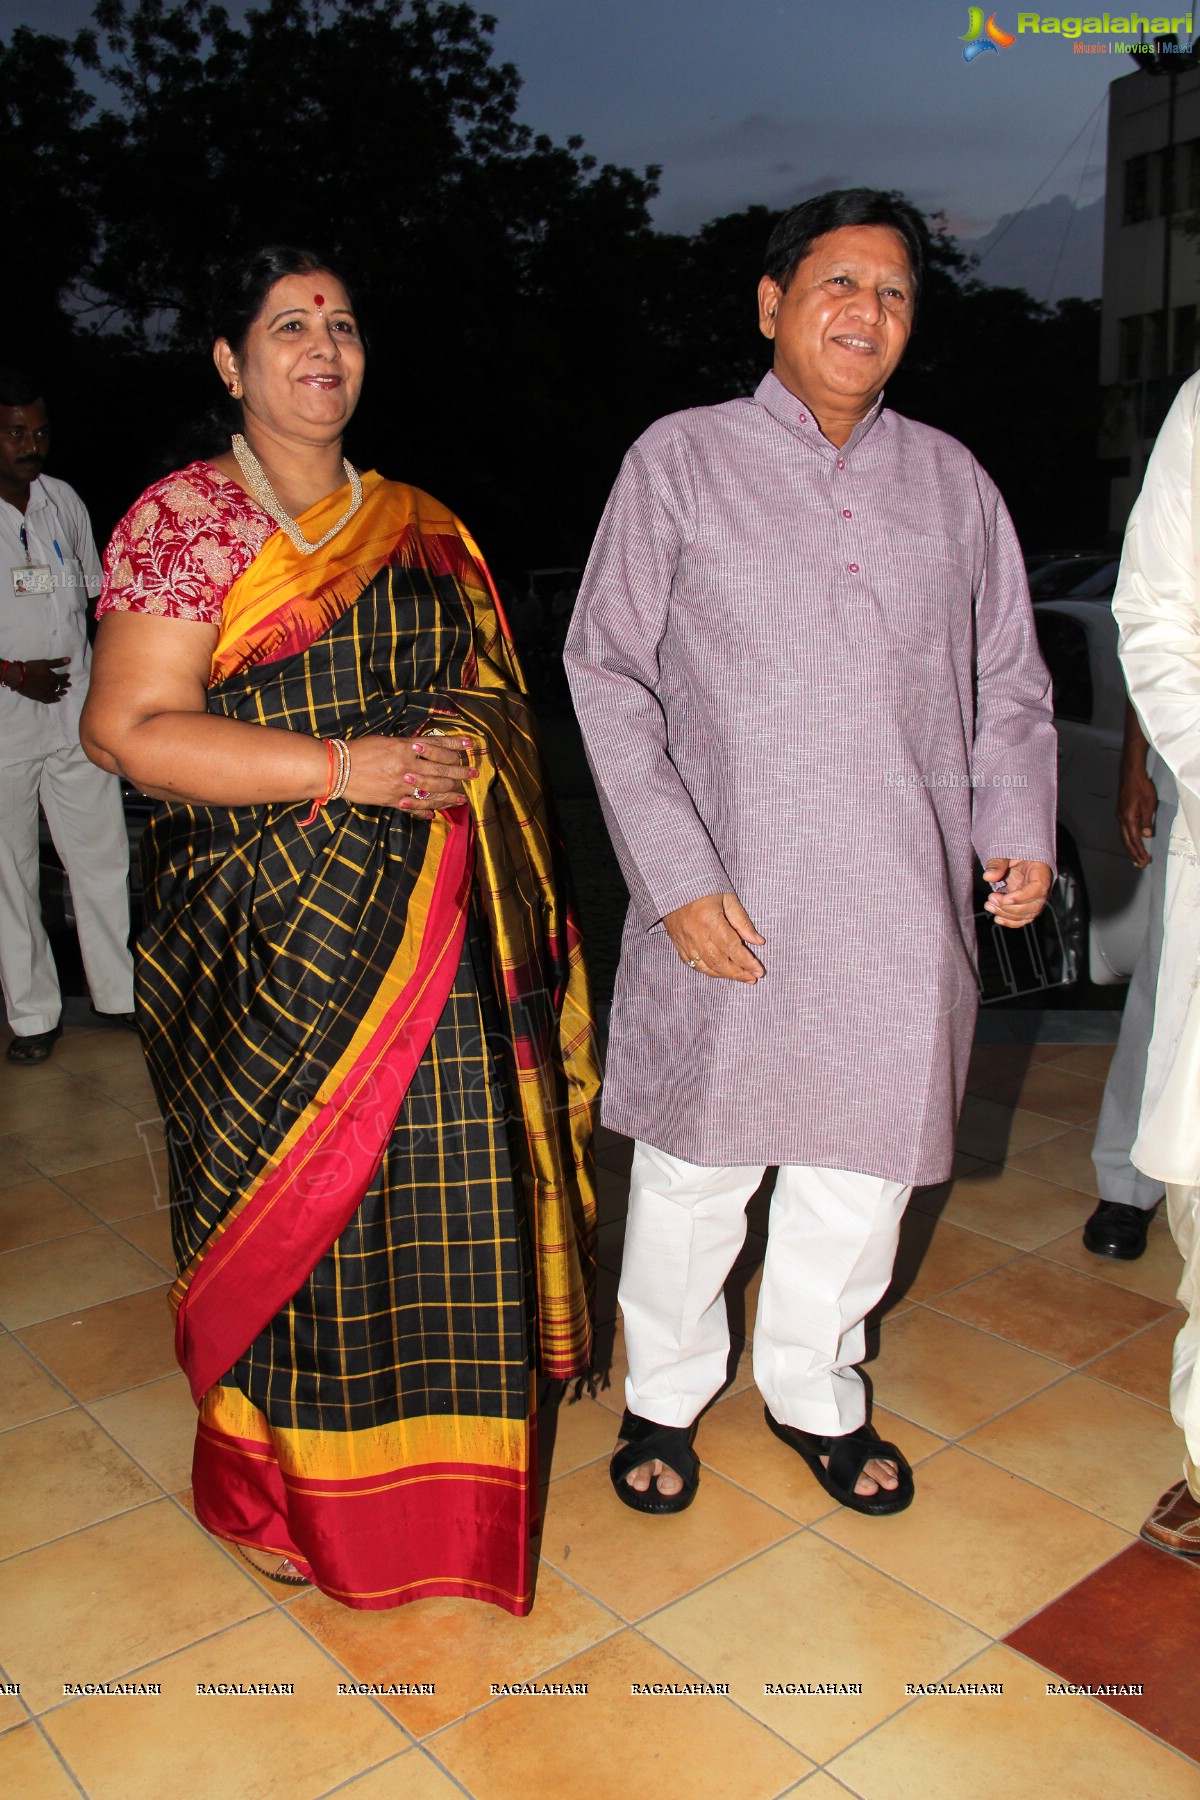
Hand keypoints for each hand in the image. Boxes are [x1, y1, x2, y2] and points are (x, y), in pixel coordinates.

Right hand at [15, 657, 70, 703]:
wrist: (18, 676)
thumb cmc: (32, 668)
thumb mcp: (45, 663)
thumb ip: (57, 662)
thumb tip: (69, 659)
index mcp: (53, 678)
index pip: (62, 678)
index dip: (66, 677)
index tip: (68, 676)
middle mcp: (50, 687)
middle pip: (60, 686)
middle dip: (65, 685)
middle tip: (69, 685)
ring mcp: (44, 693)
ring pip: (55, 694)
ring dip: (61, 693)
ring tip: (65, 692)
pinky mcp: (38, 697)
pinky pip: (48, 700)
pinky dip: (53, 700)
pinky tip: (57, 700)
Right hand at [342, 735, 477, 816]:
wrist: (337, 769)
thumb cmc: (359, 750)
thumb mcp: (386, 741)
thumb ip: (407, 746)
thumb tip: (425, 749)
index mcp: (405, 747)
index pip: (437, 747)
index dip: (454, 747)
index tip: (470, 746)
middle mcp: (407, 766)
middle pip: (441, 770)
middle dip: (460, 773)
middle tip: (474, 774)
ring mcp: (402, 785)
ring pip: (433, 791)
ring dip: (450, 794)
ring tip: (462, 797)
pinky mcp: (393, 800)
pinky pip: (415, 807)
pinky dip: (427, 810)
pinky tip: (436, 813)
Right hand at [662, 891, 764, 982]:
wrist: (673, 881)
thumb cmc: (704, 885)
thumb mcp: (728, 897)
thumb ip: (742, 922)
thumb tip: (758, 942)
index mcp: (710, 921)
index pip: (732, 948)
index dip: (747, 962)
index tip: (759, 971)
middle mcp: (696, 934)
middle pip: (719, 962)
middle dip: (737, 973)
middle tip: (752, 978)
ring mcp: (684, 940)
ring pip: (704, 966)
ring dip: (723, 975)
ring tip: (739, 976)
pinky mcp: (676, 941)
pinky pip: (690, 962)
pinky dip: (706, 970)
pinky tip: (717, 971)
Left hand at [982, 858, 1052, 928]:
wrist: (1017, 858)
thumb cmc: (1015, 853)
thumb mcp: (1006, 852)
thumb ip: (998, 864)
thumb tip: (988, 876)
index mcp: (1041, 871)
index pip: (1038, 888)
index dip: (1022, 897)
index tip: (1005, 899)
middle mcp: (1042, 887)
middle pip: (1034, 906)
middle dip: (1011, 908)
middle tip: (991, 899)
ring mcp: (1036, 898)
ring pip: (1028, 914)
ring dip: (1007, 915)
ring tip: (989, 906)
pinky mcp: (1028, 905)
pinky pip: (1024, 918)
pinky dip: (1011, 922)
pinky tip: (997, 919)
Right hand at [1116, 763, 1156, 867]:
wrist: (1131, 774)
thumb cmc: (1140, 785)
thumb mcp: (1149, 804)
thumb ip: (1147, 821)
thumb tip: (1147, 834)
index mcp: (1128, 818)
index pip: (1135, 840)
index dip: (1140, 852)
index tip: (1144, 860)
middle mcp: (1122, 819)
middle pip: (1127, 842)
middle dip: (1133, 854)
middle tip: (1139, 864)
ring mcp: (1120, 816)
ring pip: (1124, 837)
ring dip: (1130, 848)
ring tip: (1135, 857)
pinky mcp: (1121, 812)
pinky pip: (1123, 830)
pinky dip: (1127, 839)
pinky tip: (1130, 842)